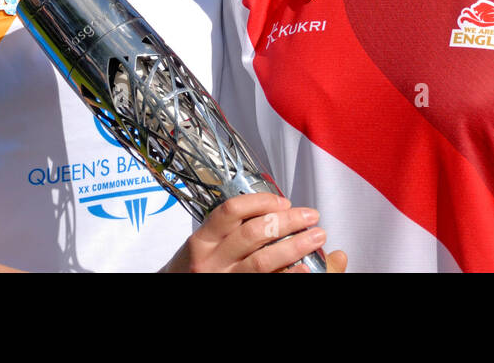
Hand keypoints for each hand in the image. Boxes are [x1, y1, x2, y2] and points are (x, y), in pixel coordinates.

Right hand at [160, 193, 345, 272]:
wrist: (177, 289)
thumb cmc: (199, 266)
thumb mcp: (207, 243)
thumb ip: (236, 227)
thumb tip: (282, 208)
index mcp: (203, 240)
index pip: (231, 211)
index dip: (261, 202)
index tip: (283, 202)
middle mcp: (212, 261)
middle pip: (253, 234)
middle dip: (287, 222)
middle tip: (310, 216)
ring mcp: (225, 279)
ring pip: (262, 261)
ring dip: (295, 246)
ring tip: (316, 237)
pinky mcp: (237, 292)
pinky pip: (267, 282)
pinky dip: (288, 275)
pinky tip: (304, 269)